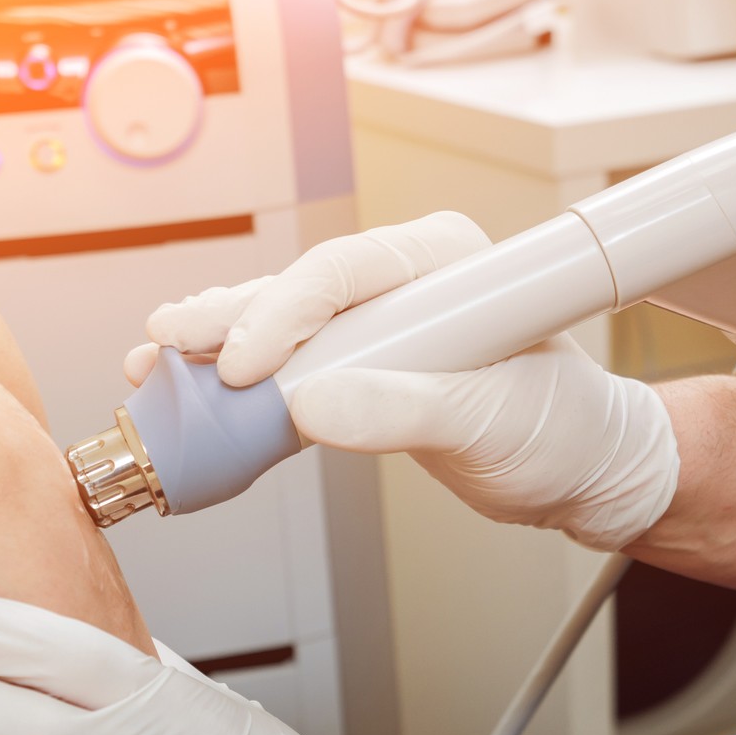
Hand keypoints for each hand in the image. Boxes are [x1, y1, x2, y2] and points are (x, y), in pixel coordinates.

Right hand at [128, 213, 679, 551]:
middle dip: (228, 319)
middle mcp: (405, 281)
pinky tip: (184, 386)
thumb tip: (311, 406)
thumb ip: (404, 410)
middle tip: (169, 346)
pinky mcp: (362, 368)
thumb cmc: (563, 431)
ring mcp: (379, 323)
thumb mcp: (491, 422)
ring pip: (282, 325)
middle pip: (299, 291)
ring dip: (215, 345)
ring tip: (154, 365)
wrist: (581, 471)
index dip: (285, 312)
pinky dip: (237, 383)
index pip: (347, 271)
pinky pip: (290, 367)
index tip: (242, 363)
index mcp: (446, 263)